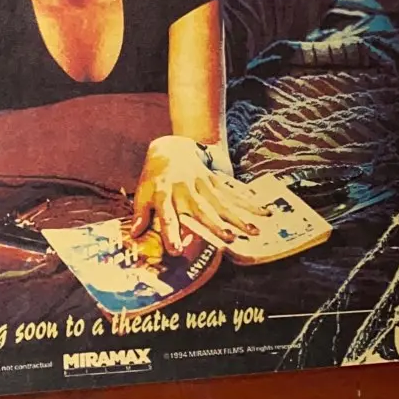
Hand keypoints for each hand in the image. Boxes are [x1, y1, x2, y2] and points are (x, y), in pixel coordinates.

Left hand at [130, 136, 261, 253]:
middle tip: (229, 239)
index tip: (176, 250)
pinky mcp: (214, 179)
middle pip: (202, 209)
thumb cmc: (154, 177)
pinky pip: (233, 191)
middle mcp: (185, 190)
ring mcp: (203, 184)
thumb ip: (141, 213)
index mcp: (164, 195)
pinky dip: (248, 201)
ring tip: (254, 231)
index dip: (170, 233)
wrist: (171, 148)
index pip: (167, 217)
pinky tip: (263, 210)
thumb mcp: (142, 192)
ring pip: (222, 201)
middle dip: (215, 224)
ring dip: (239, 216)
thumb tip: (135, 235)